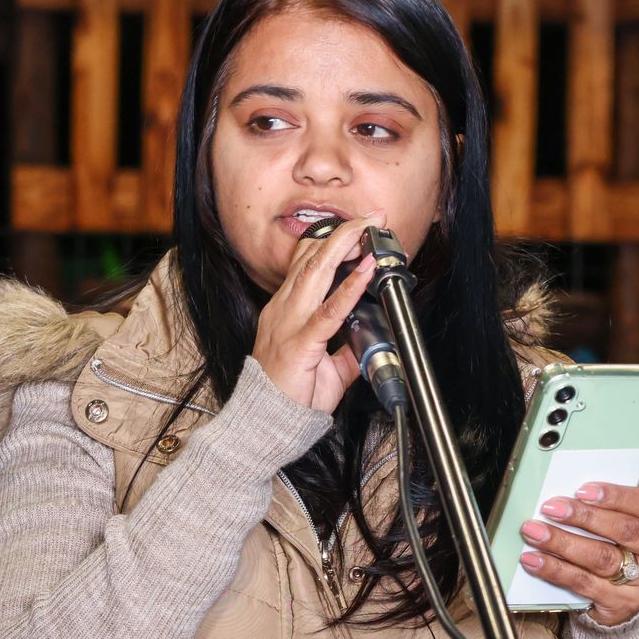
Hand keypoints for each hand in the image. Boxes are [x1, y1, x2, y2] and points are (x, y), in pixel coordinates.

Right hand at [250, 212, 384, 412]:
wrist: (268, 424)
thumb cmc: (289, 396)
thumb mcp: (325, 368)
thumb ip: (347, 350)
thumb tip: (370, 340)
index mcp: (285, 310)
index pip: (306, 264)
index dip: (331, 240)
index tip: (355, 224)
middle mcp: (284, 309)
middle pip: (312, 258)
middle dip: (343, 232)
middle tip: (370, 215)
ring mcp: (289, 322)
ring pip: (316, 272)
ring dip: (345, 245)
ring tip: (367, 228)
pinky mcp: (300, 341)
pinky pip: (328, 310)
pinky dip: (350, 287)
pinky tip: (365, 270)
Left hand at [516, 482, 638, 626]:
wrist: (636, 588)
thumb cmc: (631, 538)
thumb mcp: (636, 516)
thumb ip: (615, 502)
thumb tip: (572, 489)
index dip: (615, 496)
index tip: (582, 490)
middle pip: (625, 531)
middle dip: (584, 517)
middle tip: (552, 508)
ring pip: (602, 559)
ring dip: (563, 543)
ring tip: (535, 531)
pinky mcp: (623, 604)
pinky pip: (584, 584)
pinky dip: (556, 570)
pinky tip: (535, 559)